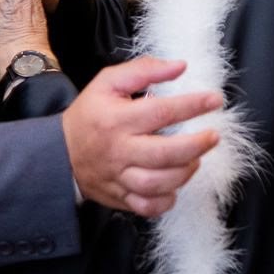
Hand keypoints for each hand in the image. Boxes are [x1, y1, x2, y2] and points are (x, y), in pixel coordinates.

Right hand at [62, 57, 222, 218]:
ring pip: (158, 184)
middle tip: (213, 136)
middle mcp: (119, 150)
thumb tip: (179, 66)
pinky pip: (147, 207)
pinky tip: (174, 185)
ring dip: (185, 173)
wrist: (59, 153)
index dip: (192, 105)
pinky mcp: (120, 197)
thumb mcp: (108, 83)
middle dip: (196, 145)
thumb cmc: (89, 115)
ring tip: (196, 159)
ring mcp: (119, 178)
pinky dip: (166, 201)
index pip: (161, 112)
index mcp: (117, 119)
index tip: (214, 100)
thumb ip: (143, 70)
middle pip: (164, 154)